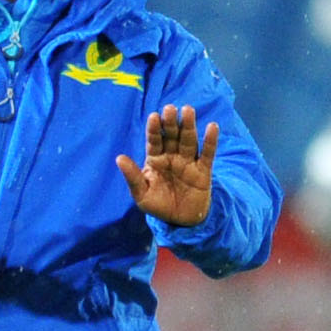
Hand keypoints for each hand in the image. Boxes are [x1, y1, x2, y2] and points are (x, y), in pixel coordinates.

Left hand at [118, 104, 217, 227]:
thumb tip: (119, 158)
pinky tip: (212, 127)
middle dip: (171, 123)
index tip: (154, 117)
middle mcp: (172, 156)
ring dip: (188, 126)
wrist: (181, 221)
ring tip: (187, 110)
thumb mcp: (142, 194)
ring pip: (189, 140)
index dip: (154, 129)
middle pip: (172, 136)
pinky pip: (207, 154)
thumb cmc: (159, 206)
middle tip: (170, 108)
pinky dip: (210, 141)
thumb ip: (132, 176)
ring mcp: (188, 162)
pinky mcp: (203, 170)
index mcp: (155, 159)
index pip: (154, 141)